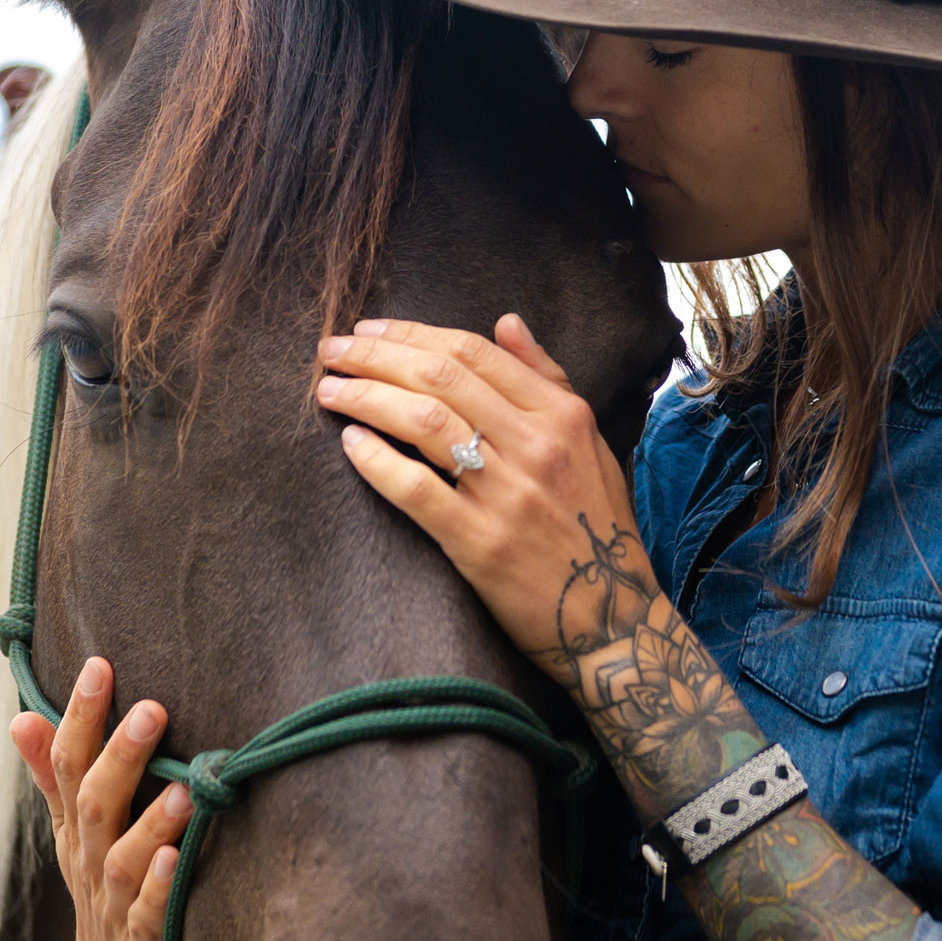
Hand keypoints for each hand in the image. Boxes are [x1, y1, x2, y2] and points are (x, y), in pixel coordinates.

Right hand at [10, 656, 193, 940]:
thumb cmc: (114, 894)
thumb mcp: (81, 837)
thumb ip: (55, 779)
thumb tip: (21, 716)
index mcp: (75, 835)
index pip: (66, 769)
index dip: (79, 718)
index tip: (100, 665)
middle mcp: (88, 869)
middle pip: (94, 808)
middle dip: (118, 757)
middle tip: (152, 710)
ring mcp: (113, 913)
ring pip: (121, 864)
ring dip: (150, 825)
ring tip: (185, 790)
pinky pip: (149, 919)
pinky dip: (160, 890)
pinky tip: (178, 860)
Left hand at [315, 313, 642, 667]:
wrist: (612, 618)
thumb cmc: (595, 526)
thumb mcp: (589, 442)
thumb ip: (547, 379)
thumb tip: (506, 322)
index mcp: (562, 415)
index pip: (474, 353)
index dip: (412, 333)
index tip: (369, 330)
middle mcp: (536, 445)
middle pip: (440, 377)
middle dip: (376, 356)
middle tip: (331, 352)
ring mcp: (508, 494)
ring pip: (423, 421)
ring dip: (365, 398)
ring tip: (329, 391)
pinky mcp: (480, 543)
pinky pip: (415, 489)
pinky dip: (376, 461)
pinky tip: (351, 443)